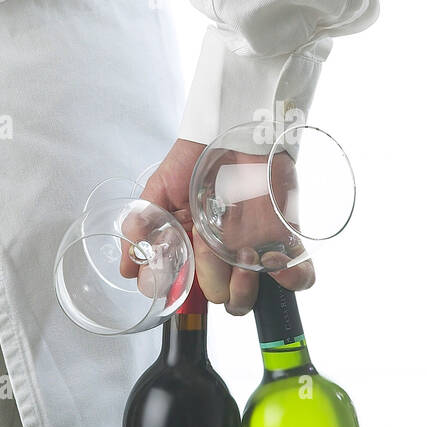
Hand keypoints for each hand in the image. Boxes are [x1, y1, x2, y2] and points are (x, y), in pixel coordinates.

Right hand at [120, 138, 314, 314]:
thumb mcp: (159, 190)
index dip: (181, 290)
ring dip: (245, 289)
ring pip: (252, 297)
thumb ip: (143, 224)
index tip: (177, 275)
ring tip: (244, 258)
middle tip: (209, 248)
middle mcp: (223, 255)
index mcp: (193, 249)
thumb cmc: (197, 159)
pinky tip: (279, 263)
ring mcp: (254, 250)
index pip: (186, 290)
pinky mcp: (286, 239)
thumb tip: (127, 266)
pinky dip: (293, 279)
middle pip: (219, 298)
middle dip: (214, 282)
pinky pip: (298, 277)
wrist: (232, 129)